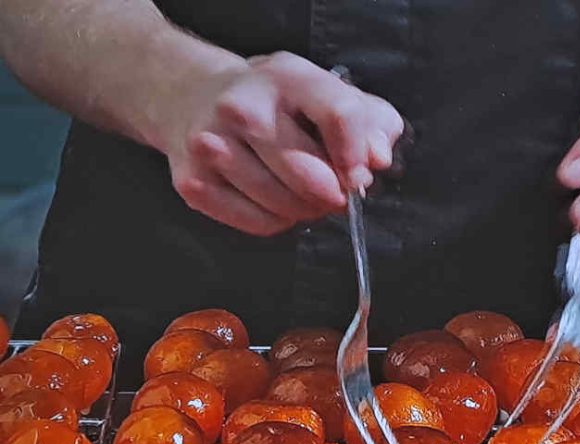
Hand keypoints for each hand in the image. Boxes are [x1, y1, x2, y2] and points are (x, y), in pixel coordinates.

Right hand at [162, 52, 403, 235]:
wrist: (195, 98)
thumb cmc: (276, 103)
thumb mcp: (327, 93)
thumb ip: (369, 122)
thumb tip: (378, 159)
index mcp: (287, 77)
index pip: (340, 116)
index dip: (358, 156)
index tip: (359, 177)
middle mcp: (243, 107)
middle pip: (312, 177)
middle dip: (333, 194)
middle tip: (333, 190)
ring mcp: (213, 145)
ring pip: (286, 206)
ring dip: (306, 210)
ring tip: (301, 191)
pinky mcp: (194, 182)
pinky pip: (260, 224)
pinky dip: (278, 221)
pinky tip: (274, 199)